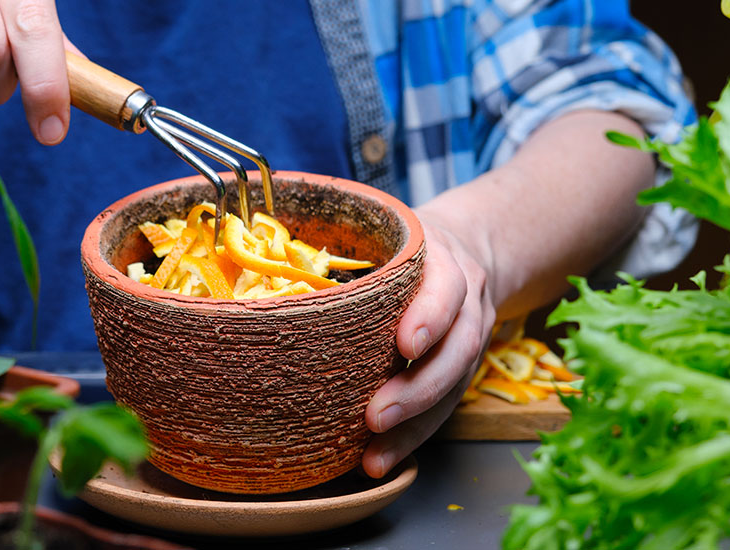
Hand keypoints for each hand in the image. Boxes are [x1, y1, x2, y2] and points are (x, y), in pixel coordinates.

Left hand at [361, 214, 495, 477]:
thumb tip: (260, 269)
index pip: (446, 287)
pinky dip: (413, 438)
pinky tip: (380, 459)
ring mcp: (469, 338)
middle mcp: (466, 302)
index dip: (430, 316)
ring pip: (454, 387)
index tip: (403, 344)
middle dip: (417, 388)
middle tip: (376, 417)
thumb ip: (338, 249)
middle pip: (456, 348)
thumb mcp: (385, 234)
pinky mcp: (462, 371)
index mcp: (443, 261)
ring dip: (414, 426)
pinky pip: (445, 409)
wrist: (469, 249)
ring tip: (375, 455)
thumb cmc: (403, 246)